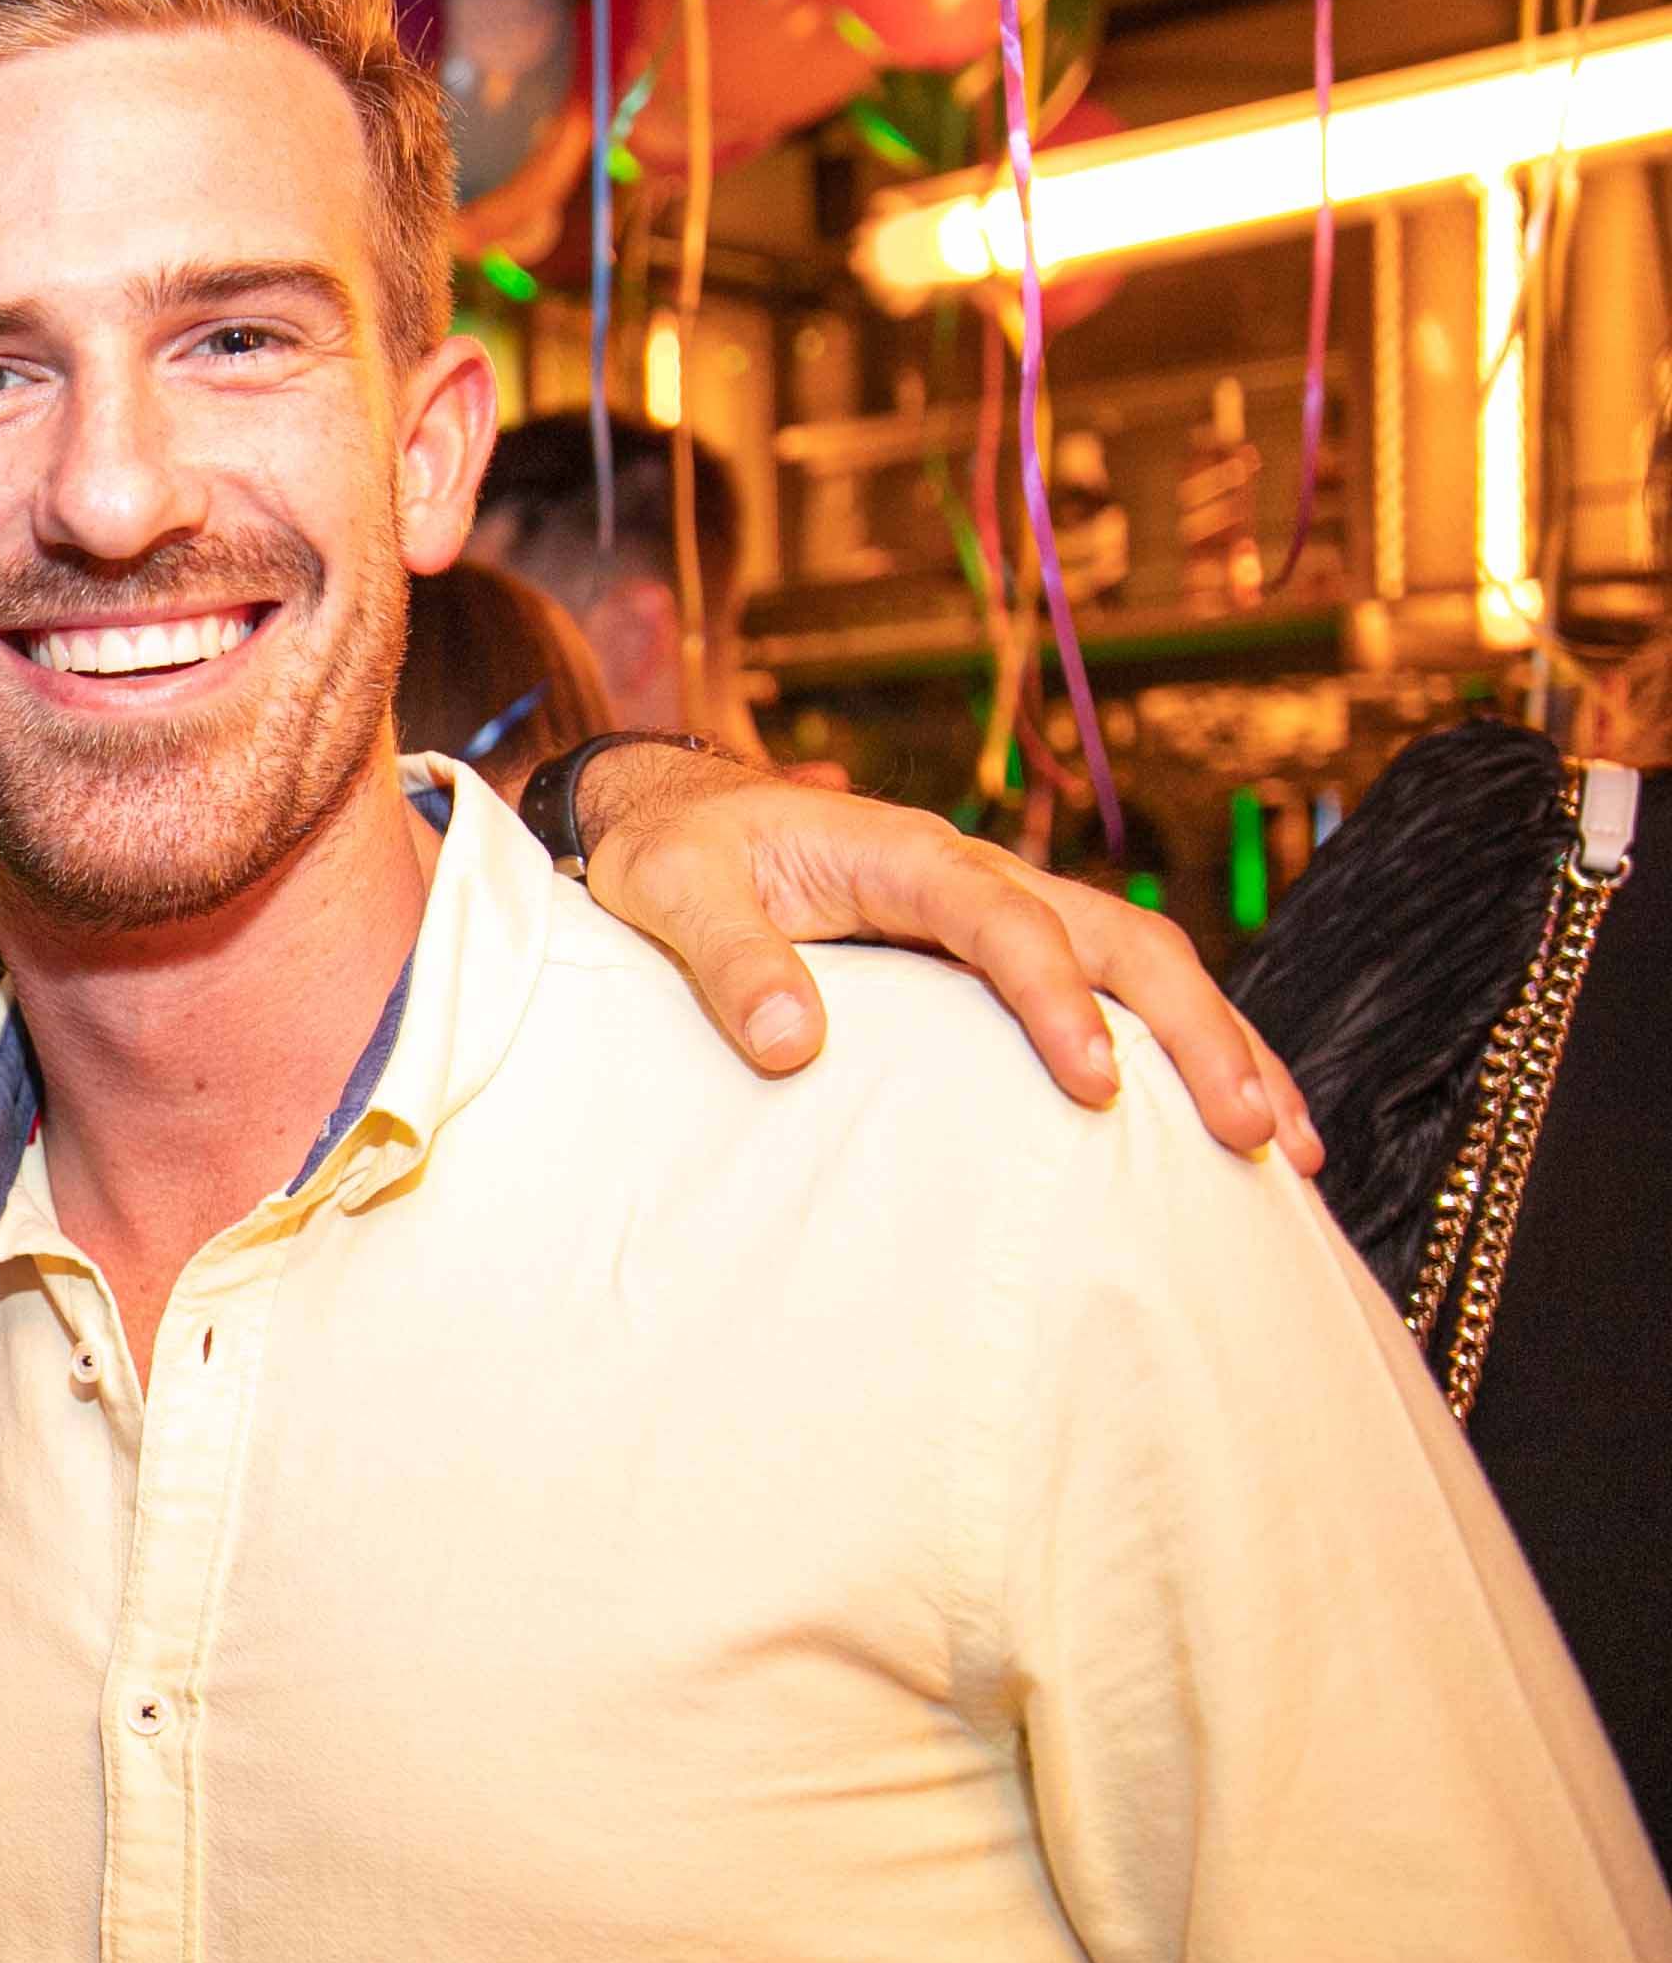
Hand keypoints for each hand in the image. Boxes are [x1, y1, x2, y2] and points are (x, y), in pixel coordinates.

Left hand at [575, 750, 1320, 1171]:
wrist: (677, 813)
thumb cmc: (677, 852)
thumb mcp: (673, 892)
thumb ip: (730, 959)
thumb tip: (792, 1045)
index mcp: (907, 856)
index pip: (1005, 924)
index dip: (1056, 1001)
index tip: (1094, 1087)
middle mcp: (979, 876)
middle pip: (1123, 940)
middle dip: (1198, 1034)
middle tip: (1249, 1136)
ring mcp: (1002, 911)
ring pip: (1145, 965)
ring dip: (1224, 1046)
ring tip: (1288, 1149)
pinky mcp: (1001, 950)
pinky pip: (1113, 991)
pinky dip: (1184, 1052)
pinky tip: (1232, 1122)